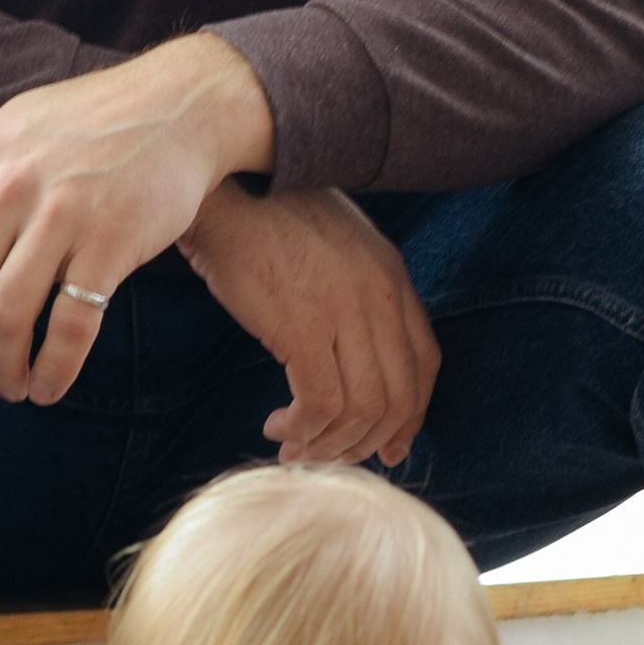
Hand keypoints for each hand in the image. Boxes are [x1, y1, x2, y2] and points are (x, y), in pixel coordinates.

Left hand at [0, 37, 271, 407]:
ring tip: (9, 390)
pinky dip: (56, 368)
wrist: (183, 103)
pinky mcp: (113, 240)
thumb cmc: (89, 121)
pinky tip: (50, 387)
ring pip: (6, 318)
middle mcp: (10, 187)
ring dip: (2, 370)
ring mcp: (62, 213)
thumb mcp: (5, 132)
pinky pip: (72, 324)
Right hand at [178, 182, 441, 468]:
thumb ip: (355, 293)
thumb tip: (352, 352)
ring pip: (363, 410)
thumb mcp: (333, 247)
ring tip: (294, 446)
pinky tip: (278, 427)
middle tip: (327, 456)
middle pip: (400, 398)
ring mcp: (346, 310)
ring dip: (329, 443)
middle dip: (365, 443)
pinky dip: (303, 429)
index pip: (425, 364)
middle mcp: (380, 294)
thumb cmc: (263, 217)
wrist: (218, 188)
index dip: (410, 416)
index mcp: (392, 274)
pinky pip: (322, 403)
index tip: (385, 446)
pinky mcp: (304, 326)